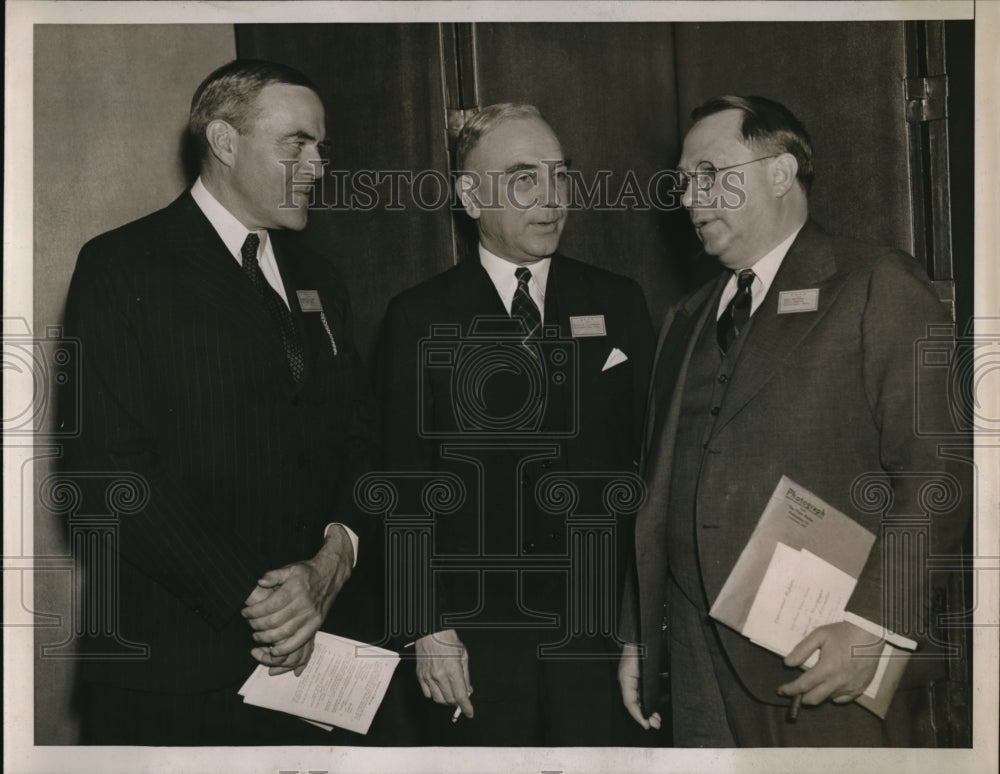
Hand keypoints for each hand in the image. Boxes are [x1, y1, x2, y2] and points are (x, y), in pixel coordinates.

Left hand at [242, 525, 353, 674]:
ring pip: (284, 633)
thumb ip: (273, 575)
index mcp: (295, 589)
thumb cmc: (307, 572)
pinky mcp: (316, 625)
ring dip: (267, 638)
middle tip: (249, 624)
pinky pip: (299, 641)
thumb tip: (260, 582)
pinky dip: (285, 649)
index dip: (254, 611)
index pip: (269, 605)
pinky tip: (274, 651)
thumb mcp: (290, 568)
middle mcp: (303, 604)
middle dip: (257, 625)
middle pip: (274, 621)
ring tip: (257, 636)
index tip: (245, 613)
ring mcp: (310, 616)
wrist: (330, 575)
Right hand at [415, 629, 473, 718]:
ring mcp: (428, 677)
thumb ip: (466, 675)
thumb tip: (468, 690)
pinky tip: (439, 689)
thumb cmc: (448, 640)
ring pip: (438, 699)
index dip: (466, 707)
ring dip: (446, 700)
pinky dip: (434, 695)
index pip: (460, 696)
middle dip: (457, 703)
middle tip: (461, 700)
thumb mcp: (463, 654)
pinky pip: (427, 693)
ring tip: (450, 693)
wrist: (430, 632)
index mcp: (452, 670)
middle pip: (449, 700)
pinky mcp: (420, 675)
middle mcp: (439, 675)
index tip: (470, 712)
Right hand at [618, 642, 661, 730]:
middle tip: (657, 723)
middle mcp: (628, 680)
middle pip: (636, 703)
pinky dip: (654, 695)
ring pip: (642, 696)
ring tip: (659, 716)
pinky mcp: (640, 673)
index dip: (639, 716)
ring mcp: (634, 677)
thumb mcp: (644, 669)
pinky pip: (646, 688)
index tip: (647, 725)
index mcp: (626, 680)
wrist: (641, 634)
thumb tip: (651, 704)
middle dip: (646, 715)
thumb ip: (647, 686)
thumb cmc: (641, 648)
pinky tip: (663, 696)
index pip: (630, 704)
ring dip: (651, 706)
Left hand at [778, 621, 880, 706]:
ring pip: (828, 699)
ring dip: (817, 695)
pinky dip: (833, 696)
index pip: (803, 685)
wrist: (869, 634)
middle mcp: (838, 681)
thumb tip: (787, 663)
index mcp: (827, 668)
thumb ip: (802, 650)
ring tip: (811, 687)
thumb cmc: (843, 633)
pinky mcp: (860, 688)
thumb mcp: (819, 636)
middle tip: (794, 692)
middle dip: (800, 697)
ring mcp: (851, 687)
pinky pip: (844, 700)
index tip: (781, 691)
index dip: (790, 690)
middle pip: (814, 698)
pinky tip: (829, 688)